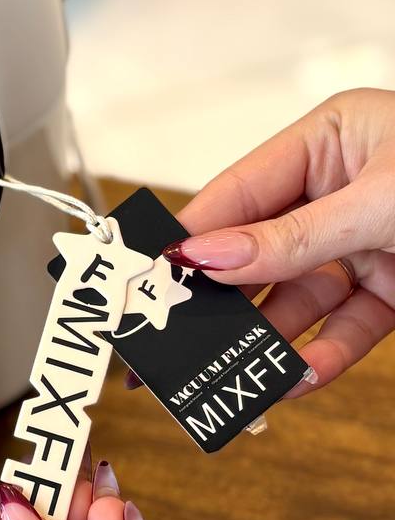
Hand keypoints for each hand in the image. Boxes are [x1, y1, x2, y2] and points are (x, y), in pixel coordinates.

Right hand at [167, 88, 394, 396]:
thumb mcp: (384, 202)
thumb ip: (293, 236)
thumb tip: (208, 256)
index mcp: (328, 141)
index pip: (234, 194)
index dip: (189, 240)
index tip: (148, 283)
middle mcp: (338, 191)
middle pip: (256, 254)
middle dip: (219, 304)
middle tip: (172, 347)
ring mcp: (365, 243)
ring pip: (295, 300)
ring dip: (266, 342)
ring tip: (235, 376)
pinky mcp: (394, 290)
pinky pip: (344, 329)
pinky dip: (322, 357)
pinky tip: (298, 377)